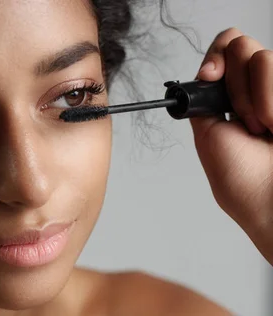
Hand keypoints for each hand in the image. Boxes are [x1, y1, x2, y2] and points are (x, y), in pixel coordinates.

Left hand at [190, 28, 272, 264]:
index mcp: (232, 98)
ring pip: (261, 57)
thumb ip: (204, 101)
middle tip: (241, 119)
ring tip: (262, 129)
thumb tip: (200, 77)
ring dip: (253, 99)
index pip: (225, 50)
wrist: (272, 201)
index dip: (215, 55)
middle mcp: (261, 88)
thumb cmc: (242, 181)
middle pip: (240, 45)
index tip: (210, 75)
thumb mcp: (207, 134)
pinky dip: (269, 102)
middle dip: (233, 83)